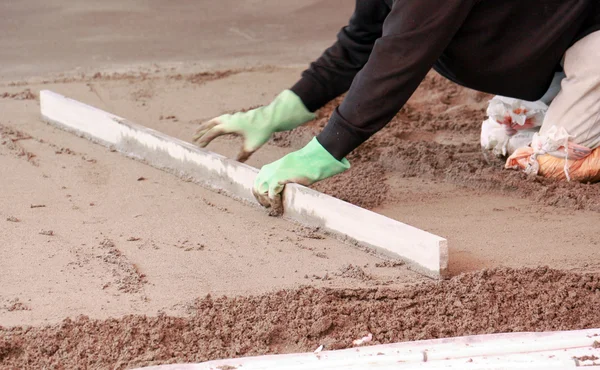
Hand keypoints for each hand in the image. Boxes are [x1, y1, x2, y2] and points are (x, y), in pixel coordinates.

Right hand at [193, 90, 314, 161]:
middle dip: (202, 131)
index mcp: (230, 126)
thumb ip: (242, 155)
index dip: (205, 139)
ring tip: (202, 130)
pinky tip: (218, 126)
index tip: (199, 145)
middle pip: (212, 124)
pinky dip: (216, 122)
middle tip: (193, 137)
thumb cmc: (261, 131)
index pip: (214, 132)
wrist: (271, 117)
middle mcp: (230, 119)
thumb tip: (235, 164)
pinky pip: (223, 118)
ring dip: (208, 125)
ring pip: (217, 120)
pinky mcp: (238, 116)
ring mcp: (234, 116)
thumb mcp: (251, 146)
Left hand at [253, 137, 349, 215]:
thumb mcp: (288, 173)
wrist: (313, 160)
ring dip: (269, 203)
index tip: (267, 205)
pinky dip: (276, 203)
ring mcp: (270, 174)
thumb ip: (280, 180)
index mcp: (268, 169)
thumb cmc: (305, 166)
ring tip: (277, 209)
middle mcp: (266, 171)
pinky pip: (271, 196)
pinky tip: (281, 208)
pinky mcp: (276, 179)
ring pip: (261, 193)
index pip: (257, 185)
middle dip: (262, 201)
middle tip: (272, 209)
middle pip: (256, 190)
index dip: (261, 196)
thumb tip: (280, 192)